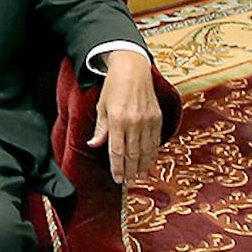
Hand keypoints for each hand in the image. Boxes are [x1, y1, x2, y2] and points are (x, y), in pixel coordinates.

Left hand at [86, 49, 161, 185]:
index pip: (117, 151)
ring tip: (140, 177)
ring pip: (146, 150)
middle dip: (130, 171)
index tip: (117, 179)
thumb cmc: (113, 86)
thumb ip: (100, 128)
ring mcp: (148, 120)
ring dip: (143, 166)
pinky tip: (150, 162)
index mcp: (117, 119)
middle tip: (129, 183)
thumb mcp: (101, 106)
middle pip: (133, 154)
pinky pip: (156, 140)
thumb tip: (93, 145)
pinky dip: (153, 153)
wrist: (132, 68)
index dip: (118, 168)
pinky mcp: (157, 117)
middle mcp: (134, 122)